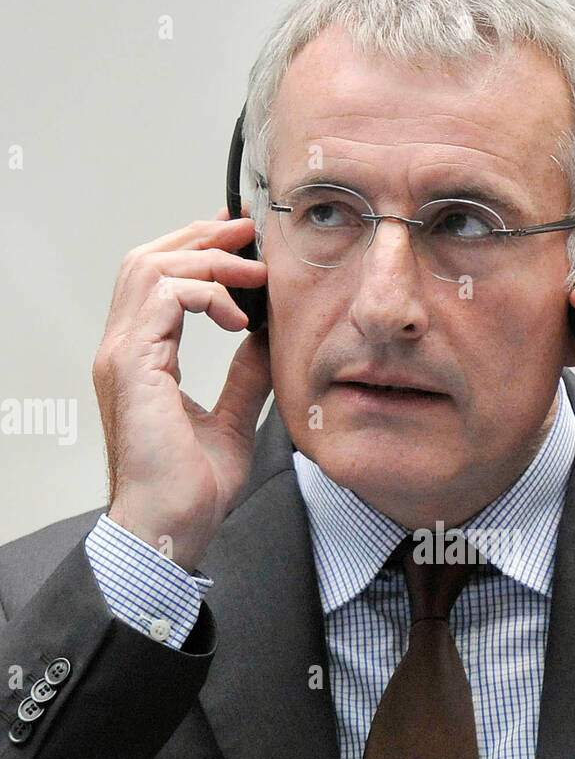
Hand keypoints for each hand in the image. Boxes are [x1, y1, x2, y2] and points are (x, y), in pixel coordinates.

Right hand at [93, 209, 270, 572]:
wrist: (173, 527)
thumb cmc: (192, 490)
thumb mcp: (233, 421)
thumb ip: (245, 377)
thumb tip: (267, 343)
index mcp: (140, 360)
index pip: (159, 281)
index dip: (198, 249)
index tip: (243, 240)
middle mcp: (124, 350)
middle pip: (148, 258)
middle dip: (202, 236)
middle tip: (250, 231)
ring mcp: (122, 355)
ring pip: (151, 265)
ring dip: (207, 258)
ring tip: (252, 273)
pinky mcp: (132, 365)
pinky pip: (163, 295)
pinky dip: (204, 292)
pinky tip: (238, 317)